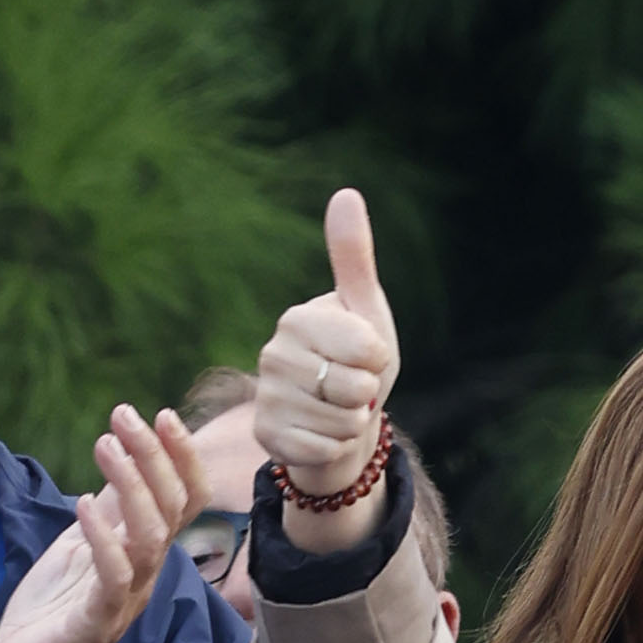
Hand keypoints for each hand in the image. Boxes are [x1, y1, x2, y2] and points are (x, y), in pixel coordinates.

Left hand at [0, 403, 205, 642]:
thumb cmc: (52, 616)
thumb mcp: (79, 547)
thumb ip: (106, 511)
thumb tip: (122, 457)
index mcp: (143, 556)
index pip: (185, 501)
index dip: (181, 458)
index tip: (161, 414)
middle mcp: (142, 578)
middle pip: (172, 509)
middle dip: (153, 456)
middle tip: (125, 415)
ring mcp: (121, 603)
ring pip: (150, 538)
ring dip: (130, 485)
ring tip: (105, 444)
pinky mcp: (91, 628)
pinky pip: (112, 580)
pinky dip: (101, 538)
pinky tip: (81, 504)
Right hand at [255, 189, 399, 551]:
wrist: (338, 420)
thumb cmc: (357, 362)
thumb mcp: (366, 311)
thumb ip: (353, 258)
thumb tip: (345, 193)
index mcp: (297, 319)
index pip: (364, 348)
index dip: (378, 359)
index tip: (367, 357)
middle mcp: (273, 354)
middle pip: (351, 387)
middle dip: (365, 396)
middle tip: (352, 391)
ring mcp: (265, 396)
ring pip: (338, 422)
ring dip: (351, 424)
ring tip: (339, 412)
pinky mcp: (264, 435)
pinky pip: (320, 449)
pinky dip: (334, 448)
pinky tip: (323, 435)